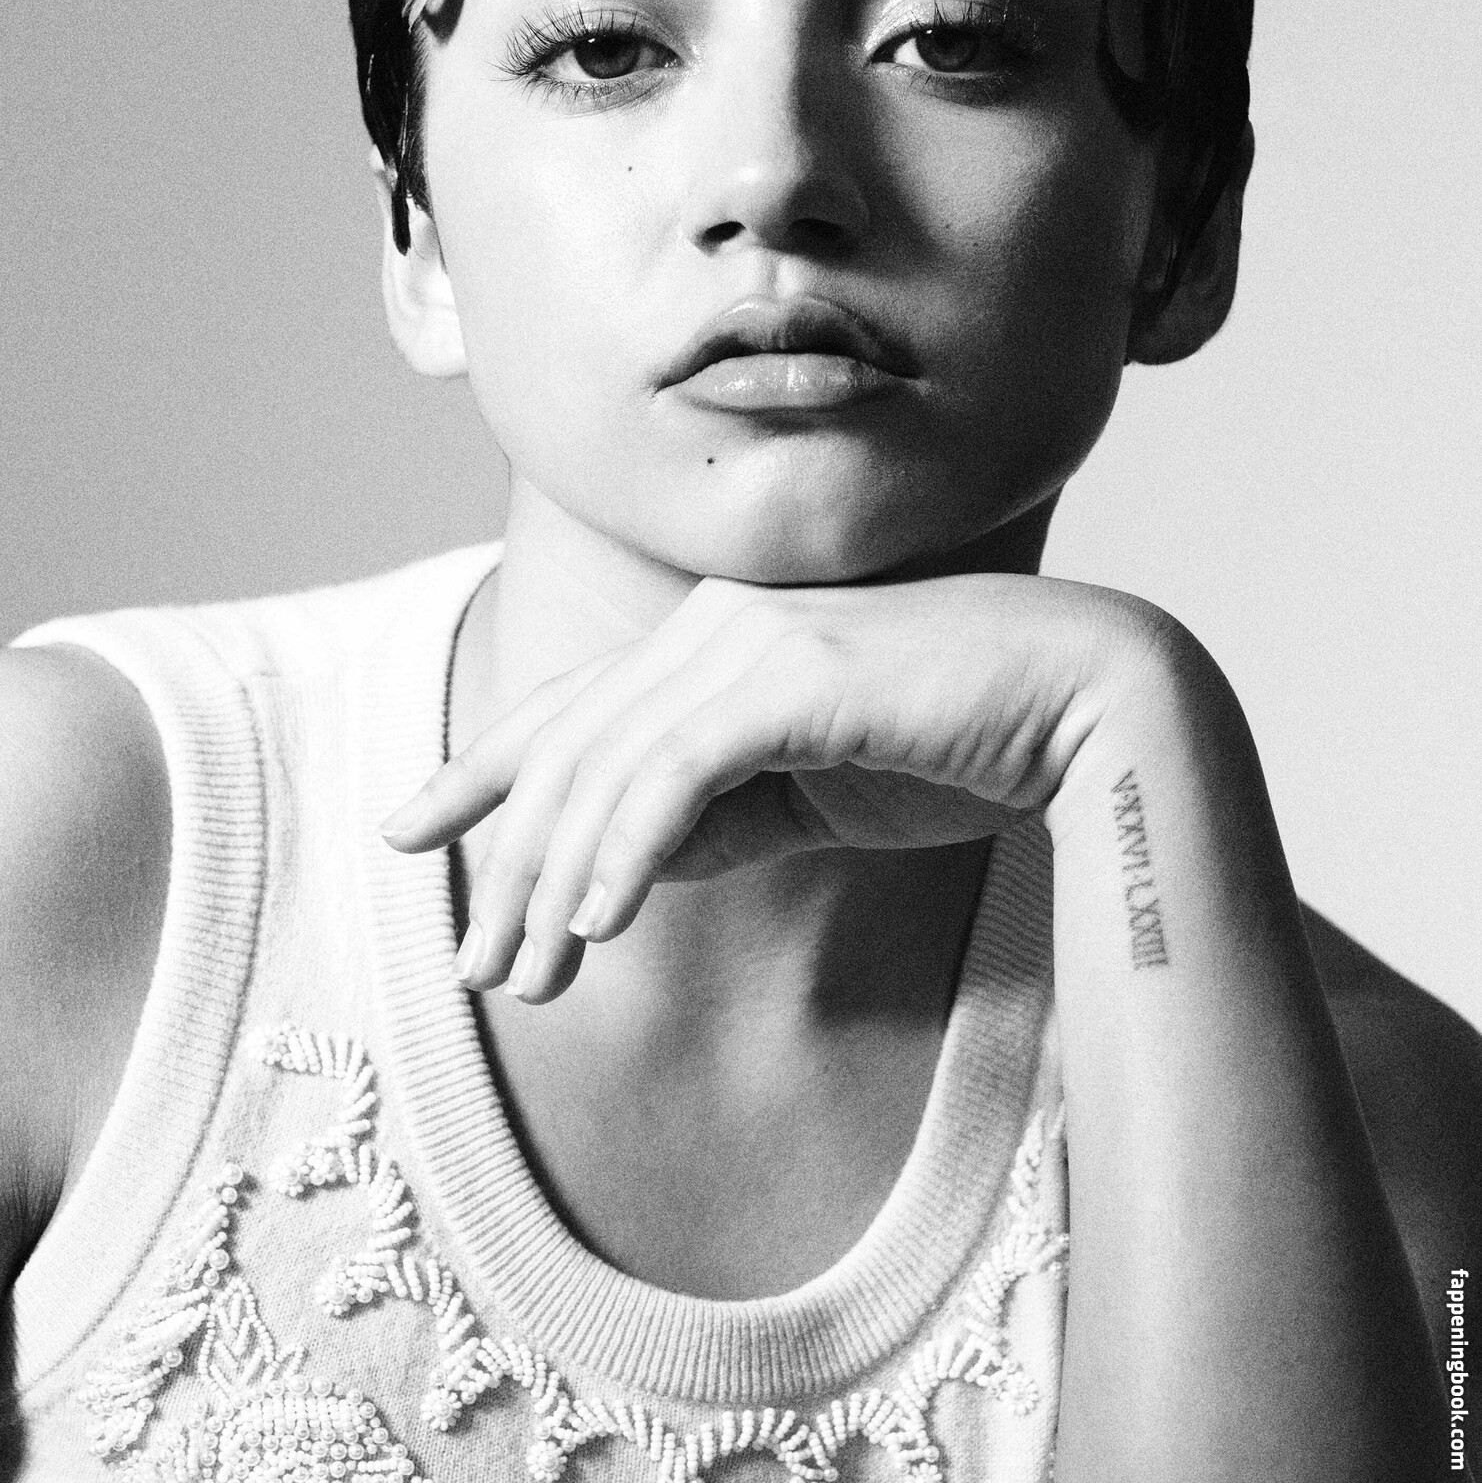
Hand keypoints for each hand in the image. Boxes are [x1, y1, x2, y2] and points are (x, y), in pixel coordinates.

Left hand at [380, 571, 1138, 999]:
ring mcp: (750, 639)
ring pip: (607, 765)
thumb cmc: (954, 744)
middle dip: (508, 860)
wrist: (1083, 704)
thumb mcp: (807, 792)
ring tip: (529, 977)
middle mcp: (713, 625)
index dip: (480, 769)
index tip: (410, 828)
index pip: (568, 708)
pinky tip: (601, 924)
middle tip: (481, 964)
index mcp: (713, 640)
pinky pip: (678, 770)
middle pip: (568, 746)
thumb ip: (719, 811)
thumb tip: (626, 866)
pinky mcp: (792, 675)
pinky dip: (627, 848)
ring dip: (556, 880)